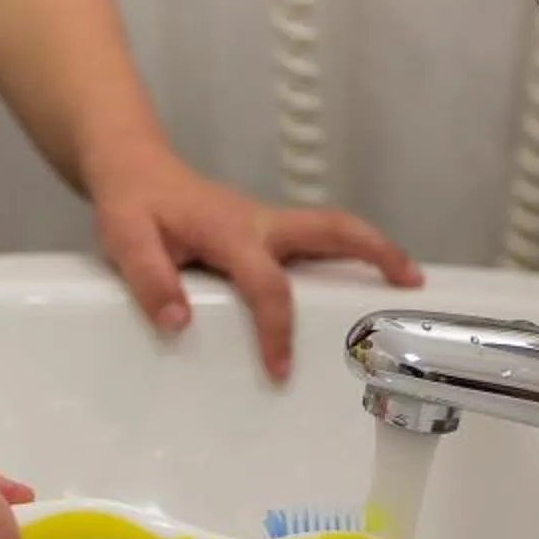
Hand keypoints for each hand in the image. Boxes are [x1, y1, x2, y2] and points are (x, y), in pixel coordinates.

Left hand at [89, 149, 420, 383]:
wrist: (133, 167)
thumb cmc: (132, 204)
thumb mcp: (125, 240)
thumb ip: (150, 280)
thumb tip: (180, 322)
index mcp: (230, 232)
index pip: (266, 284)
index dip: (276, 329)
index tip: (280, 371)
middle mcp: (259, 224)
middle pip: (332, 230)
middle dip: (376, 252)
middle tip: (413, 283)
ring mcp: (266, 224)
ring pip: (329, 232)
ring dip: (369, 251)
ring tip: (405, 284)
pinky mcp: (264, 231)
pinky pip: (311, 242)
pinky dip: (342, 256)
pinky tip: (350, 286)